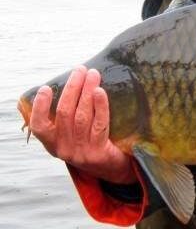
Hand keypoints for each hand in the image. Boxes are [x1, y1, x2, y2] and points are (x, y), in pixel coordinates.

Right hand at [29, 66, 135, 183]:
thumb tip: (74, 83)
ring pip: (81, 117)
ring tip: (92, 74)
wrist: (112, 169)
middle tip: (80, 69)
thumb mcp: (74, 134)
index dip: (40, 107)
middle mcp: (64, 149)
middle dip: (73, 88)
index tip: (45, 88)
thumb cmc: (91, 143)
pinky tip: (100, 91)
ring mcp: (81, 152)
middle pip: (65, 114)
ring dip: (86, 91)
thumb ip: (69, 116)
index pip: (39, 126)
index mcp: (53, 144)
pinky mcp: (98, 152)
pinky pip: (99, 125)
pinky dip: (99, 106)